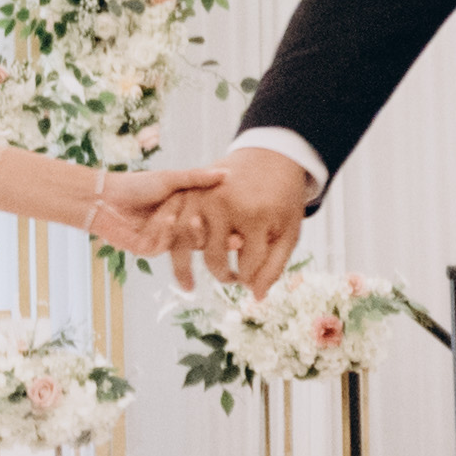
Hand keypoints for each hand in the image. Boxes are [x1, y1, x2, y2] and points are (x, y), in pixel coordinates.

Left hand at [78, 166, 223, 261]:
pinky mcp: (147, 250)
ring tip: (203, 223)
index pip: (213, 223)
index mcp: (186, 214)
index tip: (244, 222)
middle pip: (204, 239)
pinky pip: (162, 246)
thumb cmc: (137, 184)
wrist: (105, 195)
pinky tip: (169, 218)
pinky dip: (166, 232)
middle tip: (237, 239)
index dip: (228, 225)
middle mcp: (177, 230)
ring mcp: (163, 241)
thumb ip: (198, 179)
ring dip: (194, 236)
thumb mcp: (171, 178)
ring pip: (185, 246)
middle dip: (221, 240)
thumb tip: (226, 173)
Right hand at [184, 144, 315, 293]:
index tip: (254, 279)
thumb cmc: (284, 199)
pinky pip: (170, 224)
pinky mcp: (187, 190)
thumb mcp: (289, 231)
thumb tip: (255, 299)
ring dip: (186, 270)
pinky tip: (172, 265)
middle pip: (215, 259)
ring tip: (198, 281)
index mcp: (254, 216)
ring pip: (185, 245)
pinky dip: (165, 246)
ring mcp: (202, 196)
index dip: (251, 280)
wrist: (272, 156)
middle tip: (234, 278)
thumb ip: (274, 266)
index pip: (247, 267)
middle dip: (226, 275)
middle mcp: (224, 205)